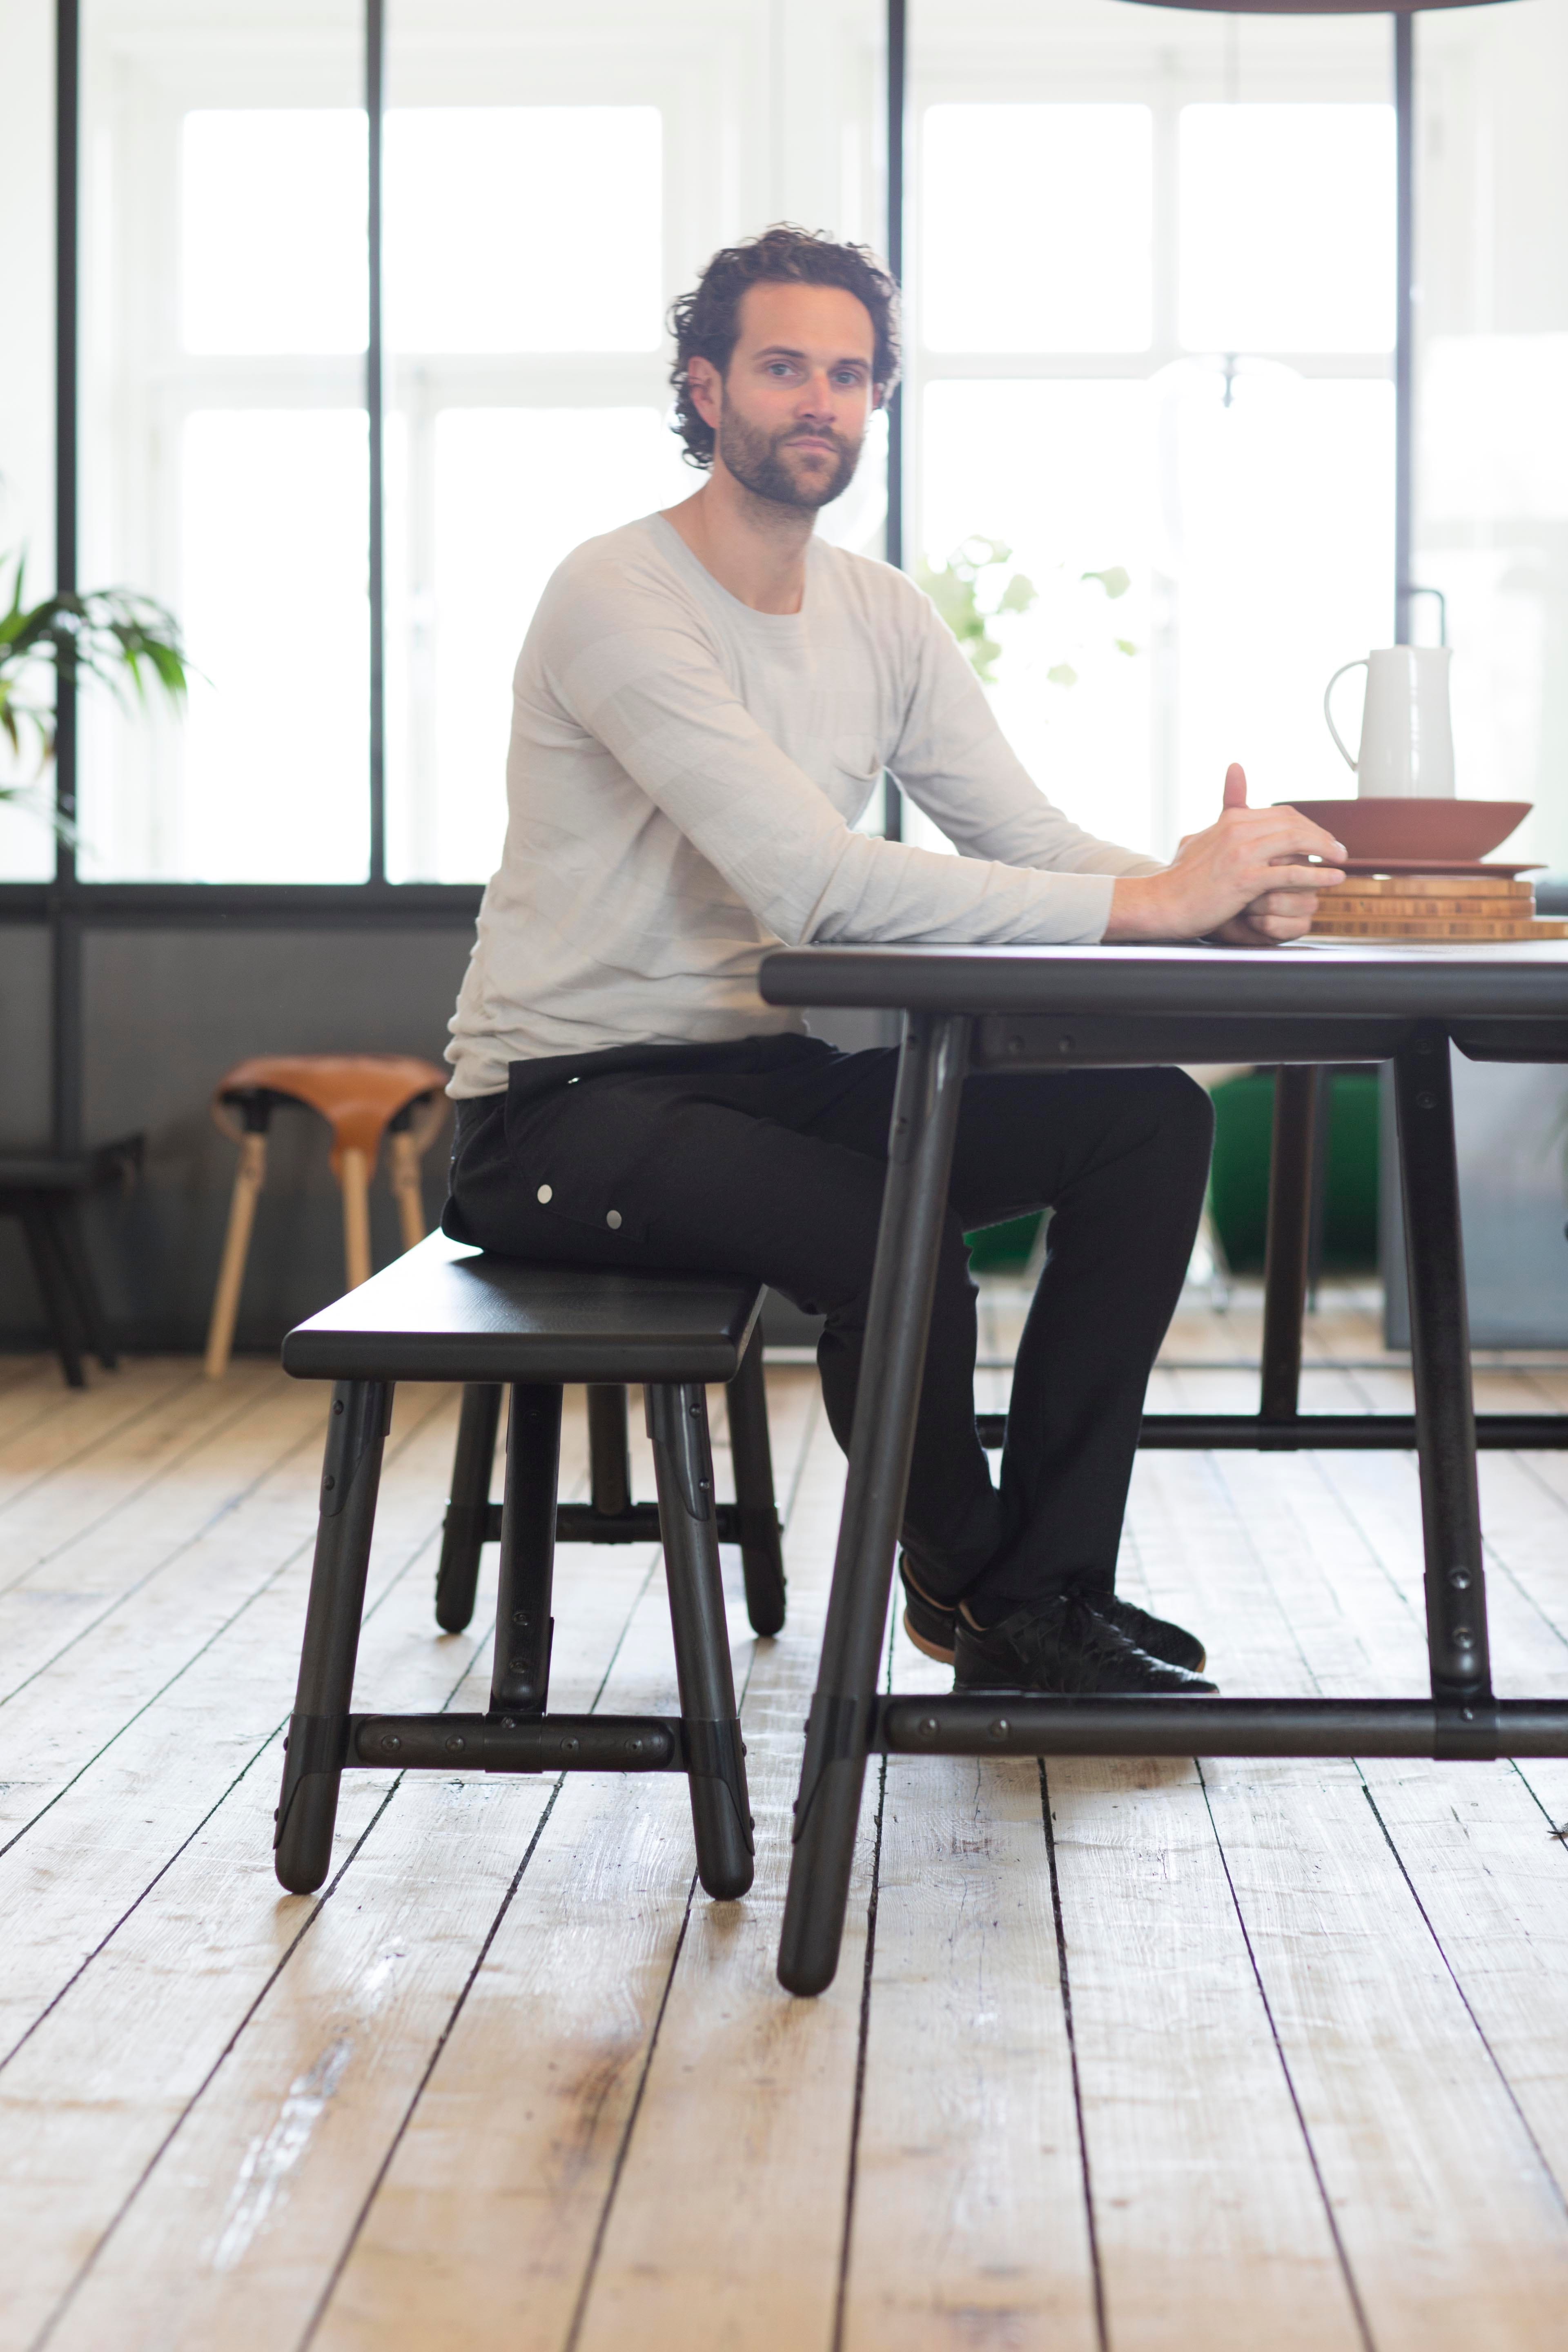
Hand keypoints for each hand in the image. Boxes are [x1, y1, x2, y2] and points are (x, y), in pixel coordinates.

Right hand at [1105, 764, 1345, 945]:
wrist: (1161, 903)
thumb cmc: (1182, 878)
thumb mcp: (1203, 836)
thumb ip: (1225, 809)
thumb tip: (1236, 768)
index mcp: (1232, 820)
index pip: (1283, 814)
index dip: (1309, 825)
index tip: (1322, 840)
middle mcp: (1238, 830)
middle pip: (1294, 823)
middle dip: (1322, 836)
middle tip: (1339, 851)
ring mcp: (1242, 853)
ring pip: (1296, 841)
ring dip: (1325, 850)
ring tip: (1341, 861)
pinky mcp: (1245, 879)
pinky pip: (1290, 872)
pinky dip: (1316, 875)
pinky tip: (1332, 878)